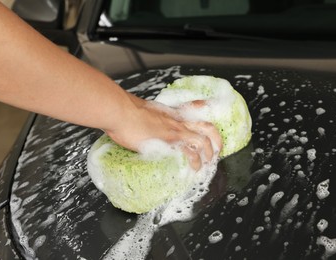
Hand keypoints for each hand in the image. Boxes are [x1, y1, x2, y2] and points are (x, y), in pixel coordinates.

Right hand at [105, 95, 221, 170]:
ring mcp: (174, 131)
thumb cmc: (125, 112)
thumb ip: (147, 118)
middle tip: (216, 151)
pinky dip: (195, 161)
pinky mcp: (169, 141)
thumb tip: (141, 125)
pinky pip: (190, 152)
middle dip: (216, 140)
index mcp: (171, 114)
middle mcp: (177, 121)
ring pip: (202, 141)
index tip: (210, 127)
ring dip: (208, 154)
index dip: (205, 118)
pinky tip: (194, 168)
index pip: (194, 109)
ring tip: (207, 163)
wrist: (120, 111)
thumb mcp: (140, 111)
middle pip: (206, 127)